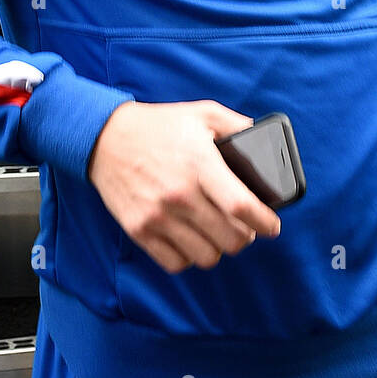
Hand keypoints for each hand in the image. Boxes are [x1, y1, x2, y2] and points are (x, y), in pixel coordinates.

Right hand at [88, 99, 280, 273]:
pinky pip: (176, 263)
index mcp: (200, 164)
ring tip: (217, 233)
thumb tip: (265, 141)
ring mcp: (158, 216)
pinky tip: (191, 239)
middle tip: (244, 226)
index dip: (265, 222)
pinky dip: (189, 256)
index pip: (242, 206)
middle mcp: (180, 194)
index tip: (272, 226)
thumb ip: (237, 125)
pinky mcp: (139, 231)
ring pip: (207, 256)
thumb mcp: (202, 113)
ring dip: (218, 248)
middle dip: (245, 235)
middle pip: (230, 238)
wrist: (104, 138)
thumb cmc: (158, 126)